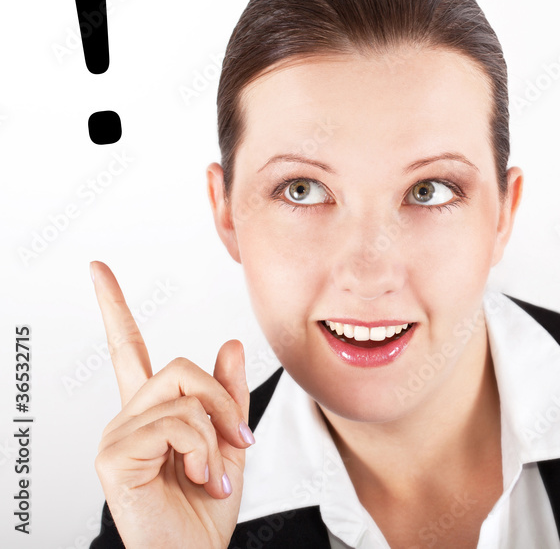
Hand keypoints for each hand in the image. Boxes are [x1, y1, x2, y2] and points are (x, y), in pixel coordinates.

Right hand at [91, 261, 252, 548]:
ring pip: (182, 395)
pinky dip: (201, 450)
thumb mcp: (229, 442)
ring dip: (216, 434)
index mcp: (152, 412)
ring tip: (214, 472)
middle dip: (223, 400)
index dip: (114, 307)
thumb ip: (227, 395)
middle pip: (180, 368)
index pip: (128, 349)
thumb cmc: (205, 508)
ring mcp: (116, 435)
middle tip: (241, 440)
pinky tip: (198, 478)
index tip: (99, 269)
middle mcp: (127, 417)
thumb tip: (230, 344)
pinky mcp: (113, 455)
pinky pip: (174, 424)